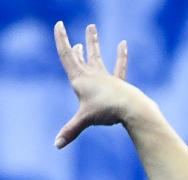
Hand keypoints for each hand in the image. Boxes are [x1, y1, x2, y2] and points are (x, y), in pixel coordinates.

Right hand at [53, 21, 137, 147]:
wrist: (130, 108)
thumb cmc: (106, 111)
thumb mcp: (84, 119)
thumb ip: (70, 130)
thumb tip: (57, 145)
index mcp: (79, 79)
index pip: (67, 55)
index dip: (61, 40)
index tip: (59, 25)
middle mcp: (91, 75)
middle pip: (80, 57)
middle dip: (76, 47)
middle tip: (76, 39)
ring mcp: (105, 77)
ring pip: (97, 56)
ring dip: (93, 42)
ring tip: (92, 27)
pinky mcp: (118, 83)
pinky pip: (119, 66)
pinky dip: (121, 55)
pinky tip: (123, 43)